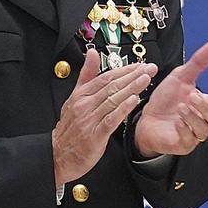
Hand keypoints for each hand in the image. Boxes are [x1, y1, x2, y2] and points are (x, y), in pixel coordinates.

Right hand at [53, 52, 154, 188]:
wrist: (58, 155)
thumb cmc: (70, 128)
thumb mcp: (75, 98)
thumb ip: (86, 76)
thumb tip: (92, 53)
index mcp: (81, 95)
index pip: (105, 78)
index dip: (124, 70)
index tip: (140, 64)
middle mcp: (85, 105)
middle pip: (111, 86)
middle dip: (133, 76)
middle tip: (150, 68)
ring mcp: (89, 120)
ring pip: (112, 100)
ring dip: (131, 88)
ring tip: (146, 79)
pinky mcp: (95, 135)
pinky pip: (110, 120)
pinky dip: (122, 110)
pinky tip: (133, 101)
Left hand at [132, 42, 207, 157]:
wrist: (144, 118)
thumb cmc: (165, 100)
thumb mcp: (180, 77)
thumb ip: (198, 63)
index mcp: (206, 105)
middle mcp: (203, 121)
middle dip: (206, 107)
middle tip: (192, 96)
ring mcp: (193, 134)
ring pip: (203, 129)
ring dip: (193, 117)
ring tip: (182, 107)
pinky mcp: (182, 144)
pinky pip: (188, 139)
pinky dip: (184, 129)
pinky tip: (176, 121)